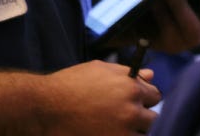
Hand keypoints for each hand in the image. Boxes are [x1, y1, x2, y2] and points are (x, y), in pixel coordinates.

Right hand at [0, 61, 160, 134]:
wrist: (44, 108)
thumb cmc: (70, 85)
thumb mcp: (100, 70)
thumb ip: (128, 73)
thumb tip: (150, 75)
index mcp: (131, 88)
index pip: (155, 96)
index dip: (144, 98)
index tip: (135, 101)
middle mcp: (131, 111)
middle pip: (151, 118)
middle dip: (140, 116)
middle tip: (122, 115)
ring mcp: (122, 133)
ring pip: (141, 134)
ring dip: (132, 130)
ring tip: (112, 125)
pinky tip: (106, 132)